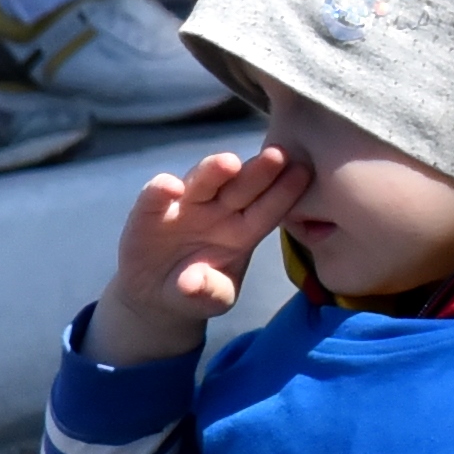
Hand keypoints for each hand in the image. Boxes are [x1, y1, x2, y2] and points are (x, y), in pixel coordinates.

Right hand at [103, 145, 301, 361]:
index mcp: (244, 230)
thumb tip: (192, 284)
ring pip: (202, 182)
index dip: (284, 192)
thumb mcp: (211, 299)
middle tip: (278, 155)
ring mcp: (186, 205)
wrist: (156, 292)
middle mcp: (218, 210)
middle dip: (259, 170)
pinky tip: (170, 187)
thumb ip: (209, 292)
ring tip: (228, 163)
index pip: (267, 209)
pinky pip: (156, 196)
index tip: (303, 172)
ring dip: (214, 171)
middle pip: (241, 186)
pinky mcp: (151, 210)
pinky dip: (161, 190)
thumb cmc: (198, 290)